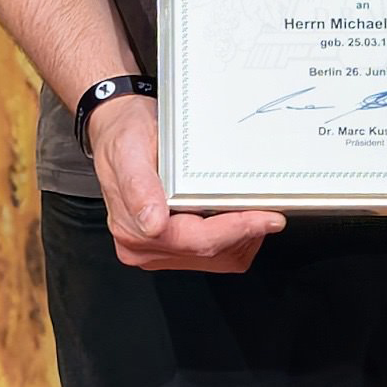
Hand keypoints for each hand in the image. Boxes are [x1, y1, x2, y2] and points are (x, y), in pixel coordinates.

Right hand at [87, 91, 284, 273]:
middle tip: (270, 211)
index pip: (195, 241)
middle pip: (210, 254)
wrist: (116, 127)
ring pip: (217, 259)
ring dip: (241, 238)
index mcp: (132, 229)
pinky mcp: (170, 248)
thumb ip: (139, 186)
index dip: (235, 230)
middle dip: (244, 234)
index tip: (267, 218)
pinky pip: (213, 256)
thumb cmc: (124, 134)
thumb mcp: (128, 150)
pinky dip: (232, 239)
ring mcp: (156, 251)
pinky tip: (237, 217)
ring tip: (254, 211)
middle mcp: (141, 247)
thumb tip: (152, 223)